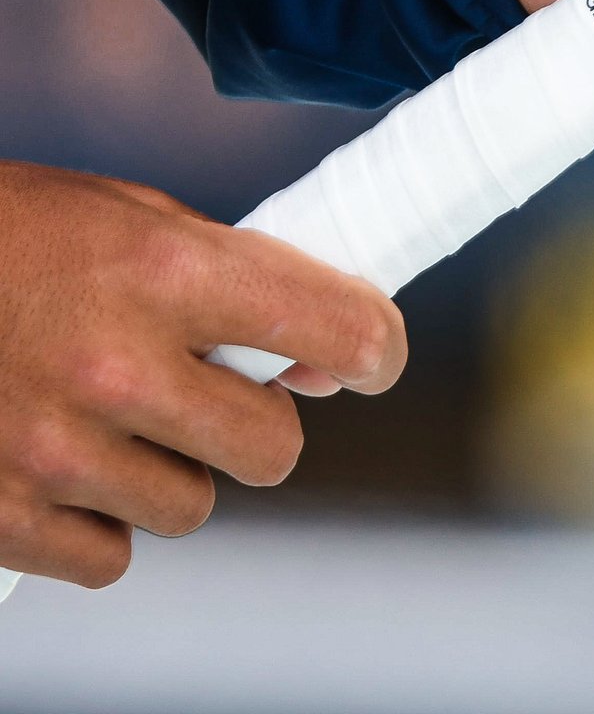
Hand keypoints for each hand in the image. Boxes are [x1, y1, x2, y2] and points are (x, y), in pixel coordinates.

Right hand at [0, 162, 405, 587]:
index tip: (375, 357)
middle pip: (274, 449)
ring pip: (195, 505)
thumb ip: (239, 279)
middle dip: (256, 419)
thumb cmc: (19, 236)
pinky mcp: (4, 517)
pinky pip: (113, 553)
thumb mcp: (134, 220)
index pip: (332, 327)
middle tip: (208, 385)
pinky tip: (62, 456)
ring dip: (173, 465)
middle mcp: (119, 367)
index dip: (375, 347)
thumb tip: (331, 356)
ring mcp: (57, 452)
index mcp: (164, 271)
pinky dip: (101, 515)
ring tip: (111, 409)